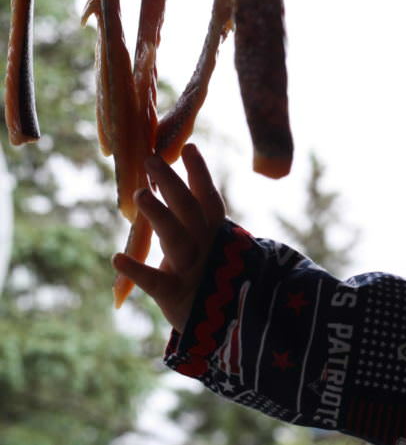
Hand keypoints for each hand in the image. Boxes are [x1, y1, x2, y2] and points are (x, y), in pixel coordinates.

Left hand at [112, 143, 225, 332]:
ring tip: (140, 193)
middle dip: (172, 183)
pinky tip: (116, 258)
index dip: (200, 172)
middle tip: (151, 159)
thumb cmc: (208, 275)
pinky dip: (137, 271)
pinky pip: (156, 282)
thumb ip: (191, 216)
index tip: (188, 146)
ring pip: (177, 239)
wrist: (224, 324)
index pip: (208, 197)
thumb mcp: (207, 244)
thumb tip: (167, 181)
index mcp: (214, 232)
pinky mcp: (176, 295)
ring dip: (160, 215)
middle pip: (190, 210)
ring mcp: (192, 270)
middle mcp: (206, 246)